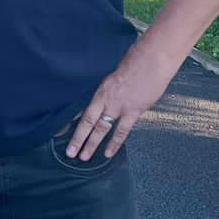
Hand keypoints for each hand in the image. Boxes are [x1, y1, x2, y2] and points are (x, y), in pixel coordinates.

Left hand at [65, 44, 180, 160]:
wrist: (152, 61)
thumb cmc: (136, 63)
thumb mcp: (117, 77)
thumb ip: (111, 92)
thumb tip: (108, 102)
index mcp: (101, 91)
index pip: (84, 111)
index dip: (75, 124)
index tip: (66, 134)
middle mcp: (106, 100)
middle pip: (88, 122)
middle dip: (78, 139)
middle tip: (70, 153)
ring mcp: (119, 107)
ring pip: (101, 129)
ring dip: (92, 144)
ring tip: (84, 157)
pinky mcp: (133, 111)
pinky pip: (121, 131)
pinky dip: (114, 144)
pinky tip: (108, 154)